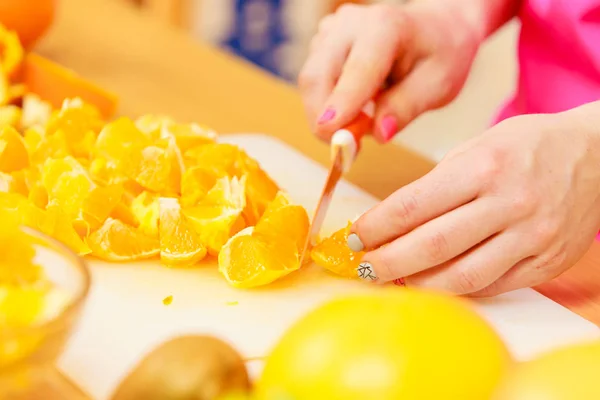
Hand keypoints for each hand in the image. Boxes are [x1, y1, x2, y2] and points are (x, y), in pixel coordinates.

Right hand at [298, 2, 480, 141]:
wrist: (434, 31)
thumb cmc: (440, 56)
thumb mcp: (439, 85)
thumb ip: (407, 107)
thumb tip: (379, 133)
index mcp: (386, 27)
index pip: (358, 69)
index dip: (342, 103)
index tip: (330, 134)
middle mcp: (350, 23)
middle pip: (317, 75)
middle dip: (323, 120)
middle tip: (347, 150)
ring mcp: (331, 31)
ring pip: (311, 81)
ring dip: (326, 114)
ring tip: (362, 124)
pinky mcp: (321, 44)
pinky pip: (313, 82)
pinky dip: (327, 105)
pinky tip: (355, 108)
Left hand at [350, 103, 599, 295]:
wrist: (598, 154)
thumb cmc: (529, 145)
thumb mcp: (478, 146)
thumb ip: (437, 184)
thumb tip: (392, 223)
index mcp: (483, 167)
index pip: (412, 206)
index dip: (375, 228)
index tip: (355, 237)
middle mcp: (508, 203)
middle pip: (431, 247)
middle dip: (386, 263)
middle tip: (364, 266)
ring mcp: (531, 237)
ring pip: (461, 277)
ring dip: (418, 284)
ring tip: (394, 279)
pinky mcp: (546, 263)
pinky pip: (490, 286)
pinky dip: (455, 288)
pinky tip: (435, 282)